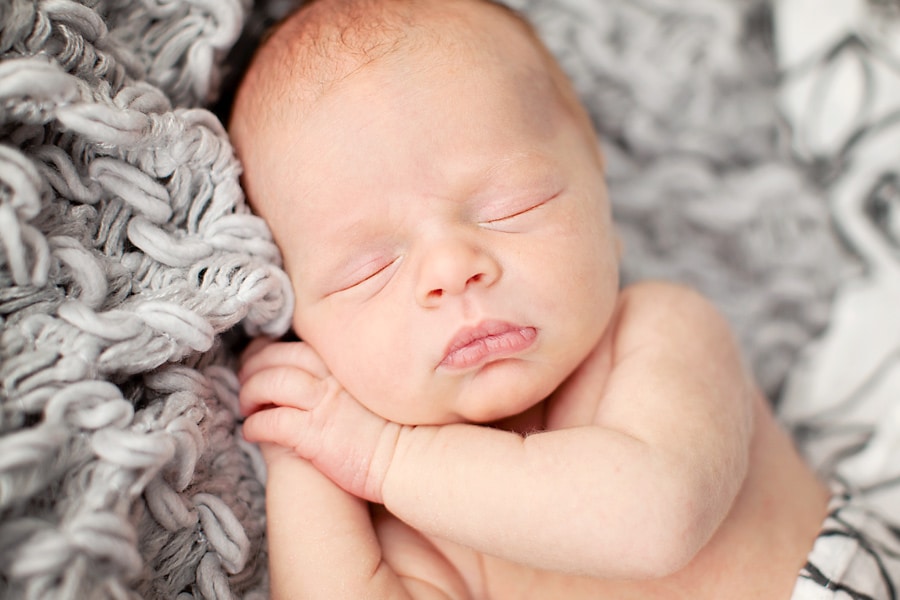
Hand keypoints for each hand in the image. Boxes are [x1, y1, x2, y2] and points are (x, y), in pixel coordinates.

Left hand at [238, 339, 404, 502]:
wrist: (410, 459)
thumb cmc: (398, 430)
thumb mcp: (374, 393)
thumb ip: (348, 381)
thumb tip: (327, 382)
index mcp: (345, 364)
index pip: (298, 344)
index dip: (273, 349)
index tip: (262, 358)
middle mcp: (331, 377)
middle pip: (278, 357)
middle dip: (254, 365)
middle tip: (244, 376)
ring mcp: (321, 404)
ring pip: (269, 384)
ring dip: (249, 392)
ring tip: (245, 404)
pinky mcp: (312, 433)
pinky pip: (271, 422)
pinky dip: (254, 425)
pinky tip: (250, 432)